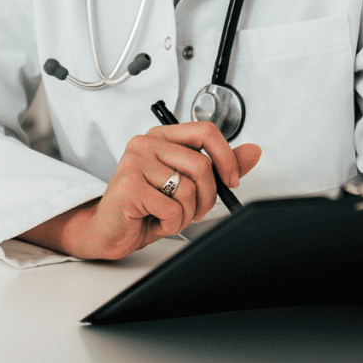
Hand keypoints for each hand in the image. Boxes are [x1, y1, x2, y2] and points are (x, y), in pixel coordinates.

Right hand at [18, 122, 261, 259]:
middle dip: (207, 197)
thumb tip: (253, 151)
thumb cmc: (145, 207)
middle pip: (201, 166)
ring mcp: (134, 162)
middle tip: (195, 210)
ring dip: (186, 213)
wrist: (109, 230)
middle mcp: (145, 144)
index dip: (226, 157)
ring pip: (189, 189)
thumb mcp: (187, 184)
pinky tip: (155, 220)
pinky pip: (172, 209)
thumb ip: (218, 166)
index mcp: (161, 137)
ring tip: (168, 214)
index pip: (205, 131)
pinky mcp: (129, 186)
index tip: (231, 180)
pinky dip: (171, 223)